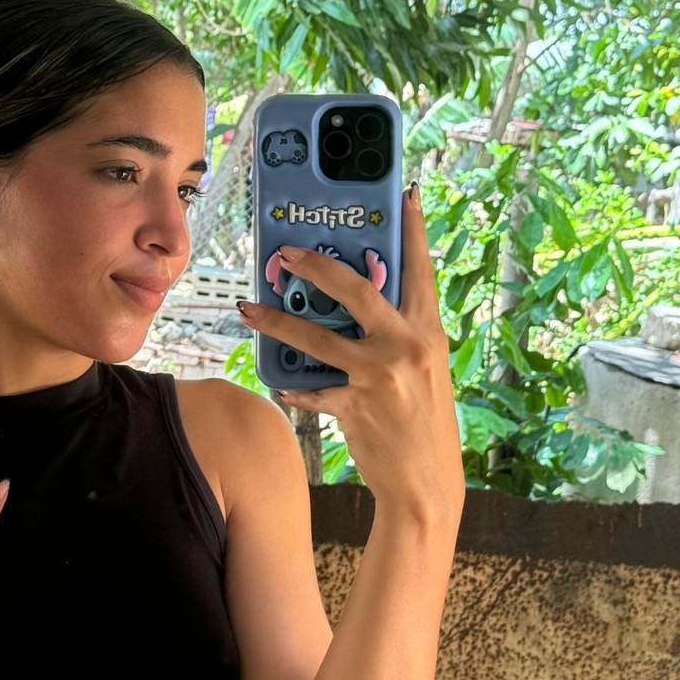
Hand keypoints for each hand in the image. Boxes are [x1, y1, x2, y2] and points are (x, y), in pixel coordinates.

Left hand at [238, 186, 464, 530]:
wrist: (427, 485)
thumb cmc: (426, 422)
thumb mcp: (427, 367)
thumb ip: (401, 333)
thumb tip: (364, 300)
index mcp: (429, 331)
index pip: (420, 269)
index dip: (411, 229)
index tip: (402, 194)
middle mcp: (406, 346)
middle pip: (355, 288)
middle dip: (316, 265)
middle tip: (286, 253)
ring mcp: (379, 375)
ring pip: (316, 336)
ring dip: (277, 320)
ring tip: (249, 309)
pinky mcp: (355, 405)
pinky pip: (311, 388)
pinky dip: (294, 385)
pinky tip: (281, 383)